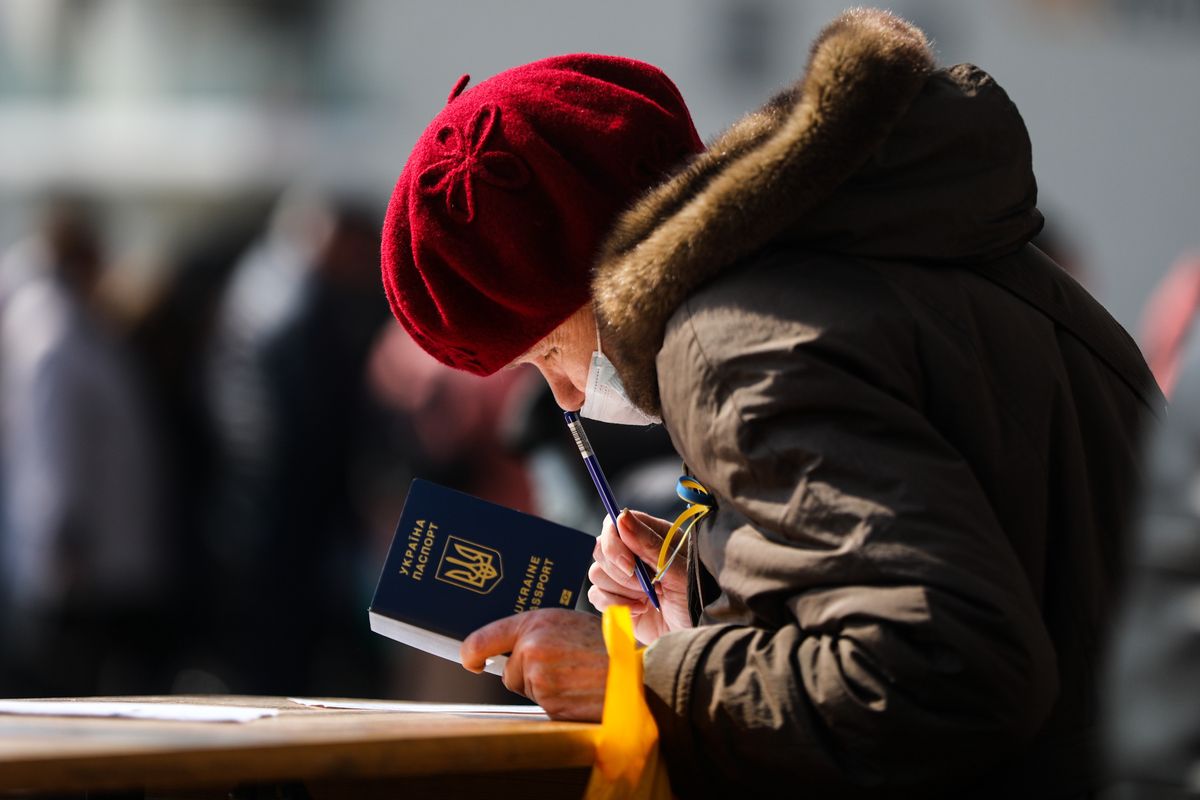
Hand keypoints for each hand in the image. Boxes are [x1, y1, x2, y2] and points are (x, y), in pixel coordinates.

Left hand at [461, 608, 605, 720]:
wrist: (639, 671)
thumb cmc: (610, 646)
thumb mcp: (570, 624)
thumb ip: (540, 633)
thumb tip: (516, 649)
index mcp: (536, 623)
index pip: (483, 640)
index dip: (472, 654)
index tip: (472, 662)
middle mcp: (532, 648)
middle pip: (510, 672)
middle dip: (529, 675)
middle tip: (564, 667)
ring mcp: (539, 678)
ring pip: (529, 691)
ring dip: (548, 690)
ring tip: (578, 677)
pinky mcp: (550, 704)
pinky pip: (545, 708)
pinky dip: (560, 704)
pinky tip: (581, 692)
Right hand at [589, 510, 691, 644]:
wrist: (694, 635)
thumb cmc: (696, 599)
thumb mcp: (678, 570)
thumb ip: (649, 543)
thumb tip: (622, 517)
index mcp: (652, 536)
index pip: (616, 522)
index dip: (614, 542)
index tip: (629, 564)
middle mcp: (634, 553)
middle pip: (601, 548)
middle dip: (620, 572)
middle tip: (646, 587)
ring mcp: (623, 577)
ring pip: (596, 573)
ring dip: (621, 590)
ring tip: (646, 599)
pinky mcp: (616, 599)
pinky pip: (596, 595)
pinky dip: (615, 604)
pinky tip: (639, 610)